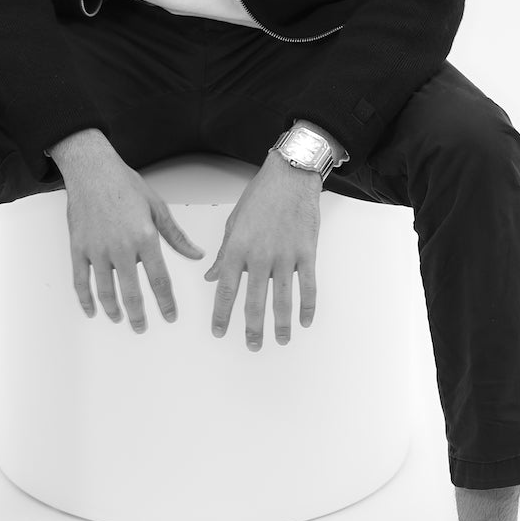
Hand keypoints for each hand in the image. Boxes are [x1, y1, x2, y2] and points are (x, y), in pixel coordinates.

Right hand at [63, 152, 205, 330]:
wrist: (92, 170)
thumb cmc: (124, 184)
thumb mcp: (156, 207)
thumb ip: (176, 236)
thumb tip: (196, 254)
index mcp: (145, 237)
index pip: (159, 279)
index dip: (165, 302)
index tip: (169, 316)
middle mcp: (121, 247)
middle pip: (131, 292)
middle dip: (139, 314)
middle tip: (142, 326)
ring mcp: (97, 249)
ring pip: (106, 291)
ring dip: (113, 310)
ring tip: (119, 319)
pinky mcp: (79, 247)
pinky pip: (81, 280)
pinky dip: (85, 298)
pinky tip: (91, 309)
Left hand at [203, 153, 320, 349]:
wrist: (291, 175)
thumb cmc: (261, 195)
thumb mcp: (234, 222)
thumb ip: (225, 253)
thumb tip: (211, 276)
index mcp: (237, 247)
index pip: (225, 289)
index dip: (221, 313)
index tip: (218, 331)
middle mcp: (260, 255)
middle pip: (254, 301)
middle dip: (252, 327)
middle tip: (252, 345)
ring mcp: (285, 255)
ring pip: (282, 299)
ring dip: (280, 324)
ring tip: (280, 340)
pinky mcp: (306, 252)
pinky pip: (308, 286)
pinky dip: (307, 306)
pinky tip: (304, 321)